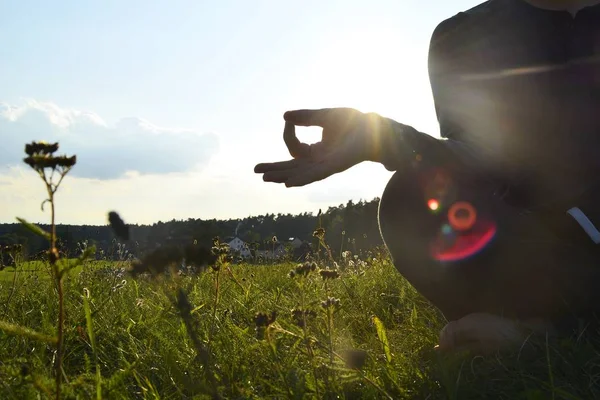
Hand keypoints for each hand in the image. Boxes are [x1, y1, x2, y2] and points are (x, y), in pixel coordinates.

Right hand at [254, 108, 385, 186]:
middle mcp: (320, 161)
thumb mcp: (325, 116)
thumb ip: (306, 117)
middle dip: (275, 170)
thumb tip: (284, 117)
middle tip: (257, 171)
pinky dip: (301, 178)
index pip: (294, 148)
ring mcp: (327, 165)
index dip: (287, 135)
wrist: (376, 126)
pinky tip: (288, 183)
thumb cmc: (355, 122)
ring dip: (283, 176)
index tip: (287, 121)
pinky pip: (315, 174)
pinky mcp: (336, 166)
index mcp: (317, 150)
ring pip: (300, 174)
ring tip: (266, 179)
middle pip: (293, 168)